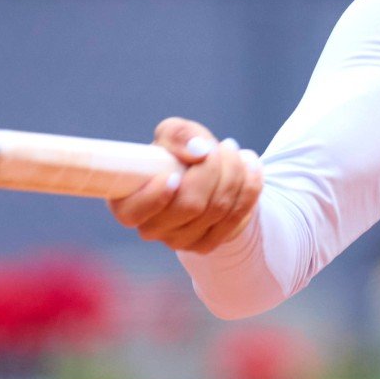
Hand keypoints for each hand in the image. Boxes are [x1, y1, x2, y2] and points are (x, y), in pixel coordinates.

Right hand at [107, 117, 262, 253]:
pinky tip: (251, 166)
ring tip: (235, 150)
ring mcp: (179, 242)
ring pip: (218, 209)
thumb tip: (199, 151)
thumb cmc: (177, 153)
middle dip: (213, 169)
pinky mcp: (206, 245)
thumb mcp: (172, 134)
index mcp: (128, 204)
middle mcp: (151, 229)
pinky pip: (238, 217)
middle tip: (224, 145)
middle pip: (190, 205)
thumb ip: (178, 135)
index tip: (174, 175)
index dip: (155, 196)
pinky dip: (250, 188)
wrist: (202, 175)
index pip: (134, 212)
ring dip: (235, 173)